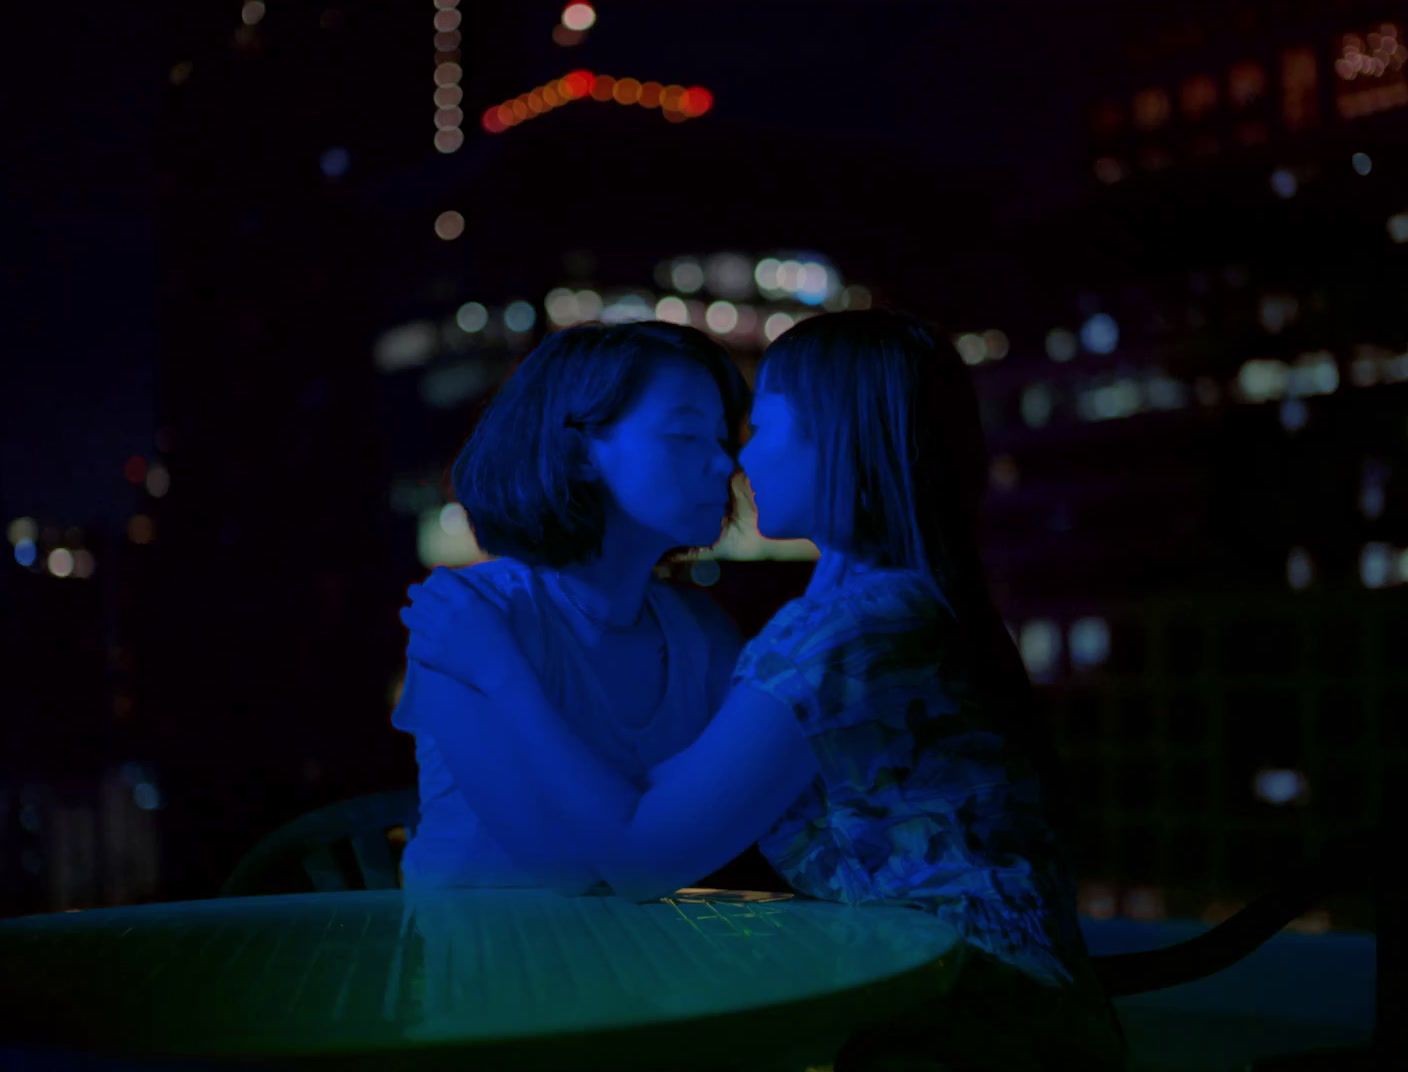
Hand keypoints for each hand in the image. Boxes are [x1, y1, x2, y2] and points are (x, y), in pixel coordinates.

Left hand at [399, 566, 526, 692]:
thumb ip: (485, 588)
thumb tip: (469, 577)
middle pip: (417, 593)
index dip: (438, 574)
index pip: (441, 576)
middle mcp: (445, 611)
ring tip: (410, 615)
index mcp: (464, 597)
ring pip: (408, 616)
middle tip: (416, 594)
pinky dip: (414, 644)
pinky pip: (411, 644)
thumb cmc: (504, 635)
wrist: (499, 667)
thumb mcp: (501, 605)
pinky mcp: (430, 653)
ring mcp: (435, 633)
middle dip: (416, 592)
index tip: (437, 576)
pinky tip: (419, 644)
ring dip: (409, 614)